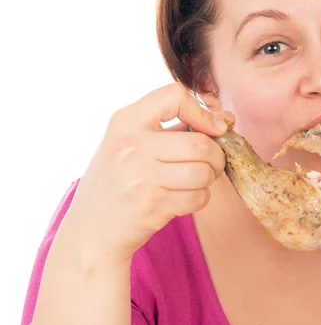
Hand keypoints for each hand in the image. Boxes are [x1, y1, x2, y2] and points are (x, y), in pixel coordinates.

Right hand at [64, 82, 231, 265]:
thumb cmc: (119, 180)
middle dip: (216, 155)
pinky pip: (198, 197)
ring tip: (196, 180)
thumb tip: (227, 119)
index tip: (212, 129)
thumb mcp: (134, 143)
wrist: (90, 228)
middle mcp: (131, 146)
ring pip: (203, 172)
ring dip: (209, 179)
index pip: (174, 96)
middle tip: (211, 163)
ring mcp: (140, 177)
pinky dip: (200, 198)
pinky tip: (184, 198)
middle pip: (200, 143)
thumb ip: (178, 126)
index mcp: (125, 121)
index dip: (202, 111)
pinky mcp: (151, 207)